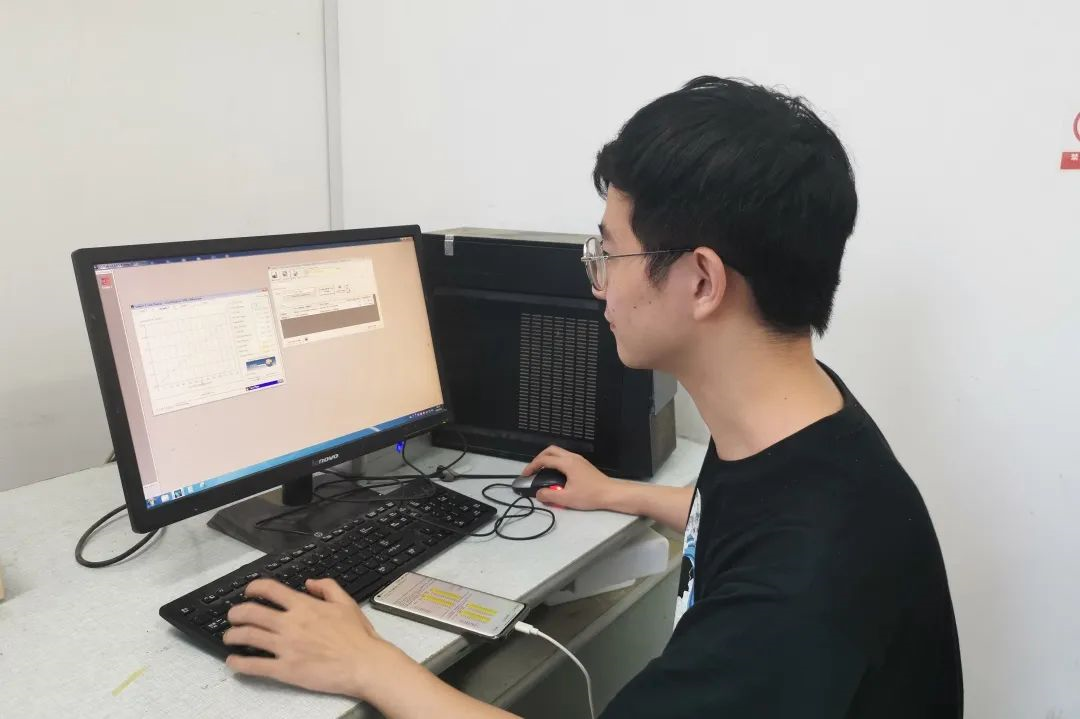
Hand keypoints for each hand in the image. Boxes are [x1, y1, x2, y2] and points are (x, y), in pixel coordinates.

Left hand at [224, 578, 407, 698]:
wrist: (365, 664)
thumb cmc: (358, 637)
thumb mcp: (346, 602)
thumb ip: (327, 587)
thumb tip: (310, 583)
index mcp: (305, 606)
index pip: (269, 590)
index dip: (253, 588)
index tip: (248, 591)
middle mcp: (291, 624)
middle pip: (251, 613)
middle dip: (236, 613)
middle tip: (233, 616)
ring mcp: (286, 647)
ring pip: (248, 637)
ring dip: (233, 635)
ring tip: (230, 637)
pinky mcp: (285, 670)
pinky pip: (255, 665)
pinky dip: (239, 664)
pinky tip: (233, 662)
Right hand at [521, 445, 621, 509]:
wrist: (610, 494)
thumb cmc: (590, 495)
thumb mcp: (567, 498)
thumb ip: (549, 496)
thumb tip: (538, 494)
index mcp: (567, 463)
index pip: (544, 460)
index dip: (532, 466)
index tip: (525, 475)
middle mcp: (572, 457)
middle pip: (550, 450)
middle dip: (538, 458)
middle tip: (533, 470)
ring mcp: (578, 459)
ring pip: (558, 452)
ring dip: (547, 459)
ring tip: (541, 471)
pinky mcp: (582, 464)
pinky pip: (564, 457)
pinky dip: (555, 461)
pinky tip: (555, 473)